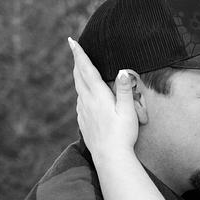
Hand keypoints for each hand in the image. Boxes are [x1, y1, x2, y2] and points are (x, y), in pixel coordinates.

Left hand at [68, 37, 139, 157]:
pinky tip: (84, 97)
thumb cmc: (122, 134)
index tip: (71, 41)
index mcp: (98, 95)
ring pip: (78, 90)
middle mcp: (87, 102)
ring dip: (78, 77)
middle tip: (74, 50)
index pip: (86, 69)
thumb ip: (125, 90)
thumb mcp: (128, 111)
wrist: (110, 158)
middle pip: (78, 77)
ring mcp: (83, 113)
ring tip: (80, 70)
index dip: (79, 54)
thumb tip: (122, 71)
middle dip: (76, 62)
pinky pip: (80, 103)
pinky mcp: (83, 123)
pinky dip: (81, 94)